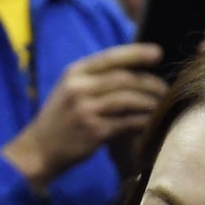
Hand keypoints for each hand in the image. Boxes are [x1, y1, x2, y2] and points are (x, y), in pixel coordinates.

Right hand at [1, 43, 167, 188]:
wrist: (39, 150)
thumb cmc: (60, 122)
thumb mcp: (70, 92)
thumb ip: (95, 81)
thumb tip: (129, 75)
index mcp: (74, 73)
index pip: (110, 57)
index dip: (136, 54)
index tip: (158, 53)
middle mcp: (79, 87)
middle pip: (123, 79)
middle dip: (149, 82)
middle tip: (165, 88)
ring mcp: (86, 109)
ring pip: (127, 100)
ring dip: (149, 102)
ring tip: (161, 105)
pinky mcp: (94, 131)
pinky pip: (126, 123)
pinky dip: (142, 121)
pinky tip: (151, 123)